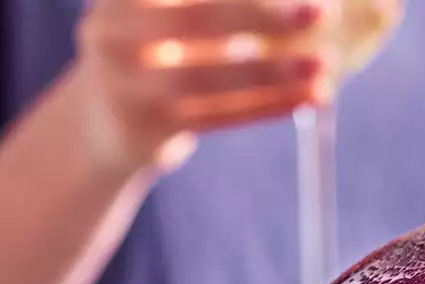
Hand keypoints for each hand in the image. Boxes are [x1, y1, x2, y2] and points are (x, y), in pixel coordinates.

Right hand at [76, 0, 330, 173]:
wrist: (101, 124)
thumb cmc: (154, 50)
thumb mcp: (167, 12)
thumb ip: (220, 5)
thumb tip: (304, 0)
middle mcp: (110, 32)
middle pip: (196, 21)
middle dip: (262, 14)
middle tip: (321, 11)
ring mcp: (123, 85)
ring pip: (208, 78)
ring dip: (273, 71)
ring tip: (324, 63)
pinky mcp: (146, 129)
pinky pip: (218, 116)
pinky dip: (268, 105)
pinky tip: (310, 95)